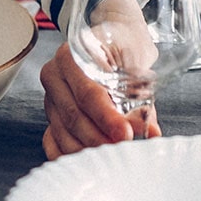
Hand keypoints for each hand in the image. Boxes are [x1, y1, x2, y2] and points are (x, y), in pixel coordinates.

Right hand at [40, 41, 160, 159]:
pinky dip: (68, 155)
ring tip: (113, 159)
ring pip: (63, 133)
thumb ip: (140, 97)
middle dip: (100, 139)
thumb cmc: (124, 46)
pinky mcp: (52, 114)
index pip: (87, 93)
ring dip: (88, 150)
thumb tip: (149, 132)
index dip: (107, 117)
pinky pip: (52, 141)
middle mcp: (54, 75)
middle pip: (73, 116)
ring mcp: (50, 97)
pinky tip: (86, 164)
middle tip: (123, 151)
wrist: (115, 37)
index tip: (125, 134)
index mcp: (70, 56)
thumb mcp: (136, 60)